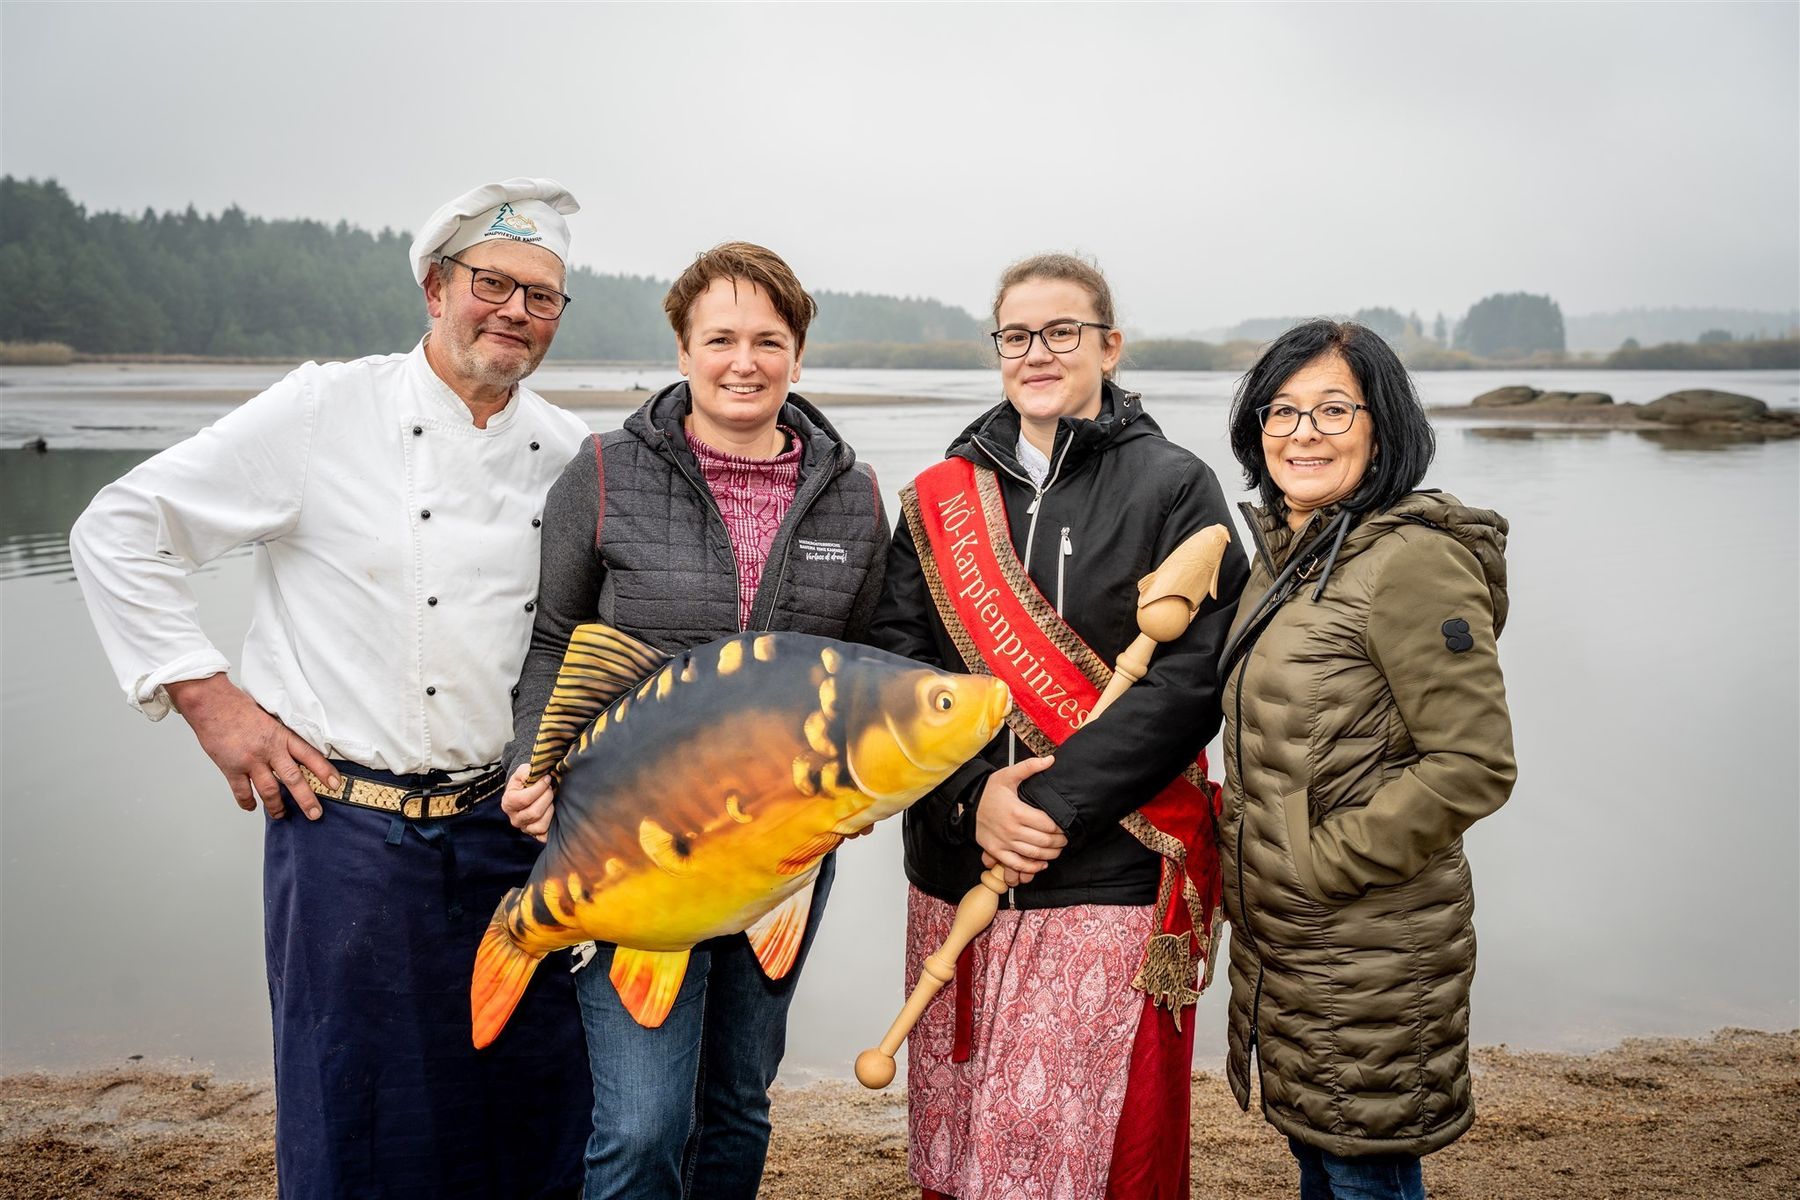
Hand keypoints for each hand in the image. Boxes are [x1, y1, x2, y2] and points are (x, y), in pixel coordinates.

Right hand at [165, 673, 334, 820]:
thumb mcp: (270, 719)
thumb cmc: (240, 708)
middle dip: (306, 799)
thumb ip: (281, 738)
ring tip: (281, 814)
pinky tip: (252, 806)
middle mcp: (269, 749)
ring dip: (276, 806)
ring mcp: (249, 760)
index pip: (310, 755)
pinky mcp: (230, 768)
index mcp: (281, 735)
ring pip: (269, 790)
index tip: (336, 785)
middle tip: (315, 814)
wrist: (211, 703)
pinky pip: (242, 792)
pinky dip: (247, 802)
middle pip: (293, 779)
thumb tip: (296, 755)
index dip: (324, 771)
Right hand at [501, 762, 555, 841]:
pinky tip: (552, 811)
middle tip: (551, 788)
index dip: (539, 788)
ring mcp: (525, 828)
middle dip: (547, 797)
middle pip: (534, 813)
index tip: (547, 778)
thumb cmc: (525, 782)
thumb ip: (526, 771)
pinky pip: (545, 835)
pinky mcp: (535, 835)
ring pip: (540, 825)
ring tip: (550, 799)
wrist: (526, 793)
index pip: (524, 799)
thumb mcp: (522, 772)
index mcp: (508, 803)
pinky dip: (551, 824)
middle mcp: (514, 818)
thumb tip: (533, 773)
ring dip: (550, 809)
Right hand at [973, 756, 1065, 882]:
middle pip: (1043, 841)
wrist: (967, 804)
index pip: (1047, 824)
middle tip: (1065, 839)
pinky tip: (1041, 864)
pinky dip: (1031, 867)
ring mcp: (1003, 842)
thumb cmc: (989, 790)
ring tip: (1057, 850)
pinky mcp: (996, 851)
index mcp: (1017, 811)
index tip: (1066, 826)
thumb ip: (1030, 767)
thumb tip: (1050, 760)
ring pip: (1033, 854)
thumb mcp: (1008, 775)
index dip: (1060, 828)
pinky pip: (1016, 864)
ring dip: (1050, 855)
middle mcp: (1011, 829)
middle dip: (1059, 842)